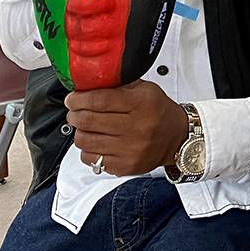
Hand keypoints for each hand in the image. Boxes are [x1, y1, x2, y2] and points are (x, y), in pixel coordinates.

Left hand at [66, 80, 187, 176]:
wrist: (176, 137)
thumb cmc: (159, 112)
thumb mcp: (145, 89)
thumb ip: (119, 85)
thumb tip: (89, 85)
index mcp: (141, 103)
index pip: (99, 99)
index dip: (79, 99)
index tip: (72, 98)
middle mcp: (136, 127)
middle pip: (88, 120)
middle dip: (75, 114)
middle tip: (74, 111)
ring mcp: (129, 149)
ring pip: (85, 141)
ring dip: (79, 131)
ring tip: (85, 126)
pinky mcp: (124, 165)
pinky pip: (91, 159)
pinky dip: (88, 149)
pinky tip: (96, 142)